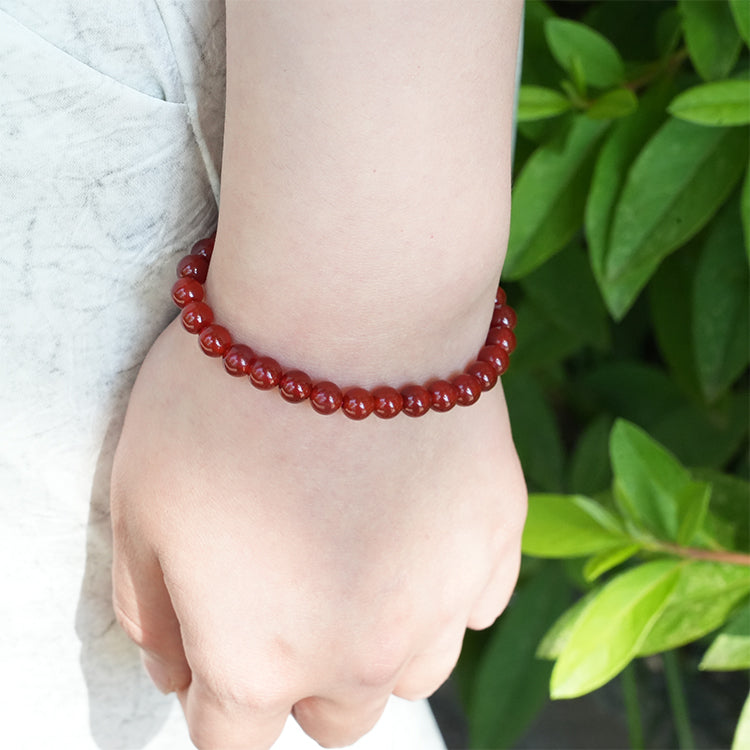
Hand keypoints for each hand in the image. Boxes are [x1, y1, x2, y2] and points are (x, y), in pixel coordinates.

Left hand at [111, 318, 525, 748]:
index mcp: (262, 660)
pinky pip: (475, 601)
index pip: (232, 739)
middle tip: (289, 589)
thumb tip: (173, 667)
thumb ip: (149, 609)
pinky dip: (442, 585)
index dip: (214, 696)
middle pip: (334, 716)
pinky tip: (415, 522)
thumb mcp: (140, 504)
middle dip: (303, 675)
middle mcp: (363, 654)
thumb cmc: (227, 399)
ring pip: (412, 671)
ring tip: (358, 553)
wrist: (348, 310)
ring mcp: (445, 599)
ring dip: (379, 640)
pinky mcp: (498, 536)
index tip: (216, 646)